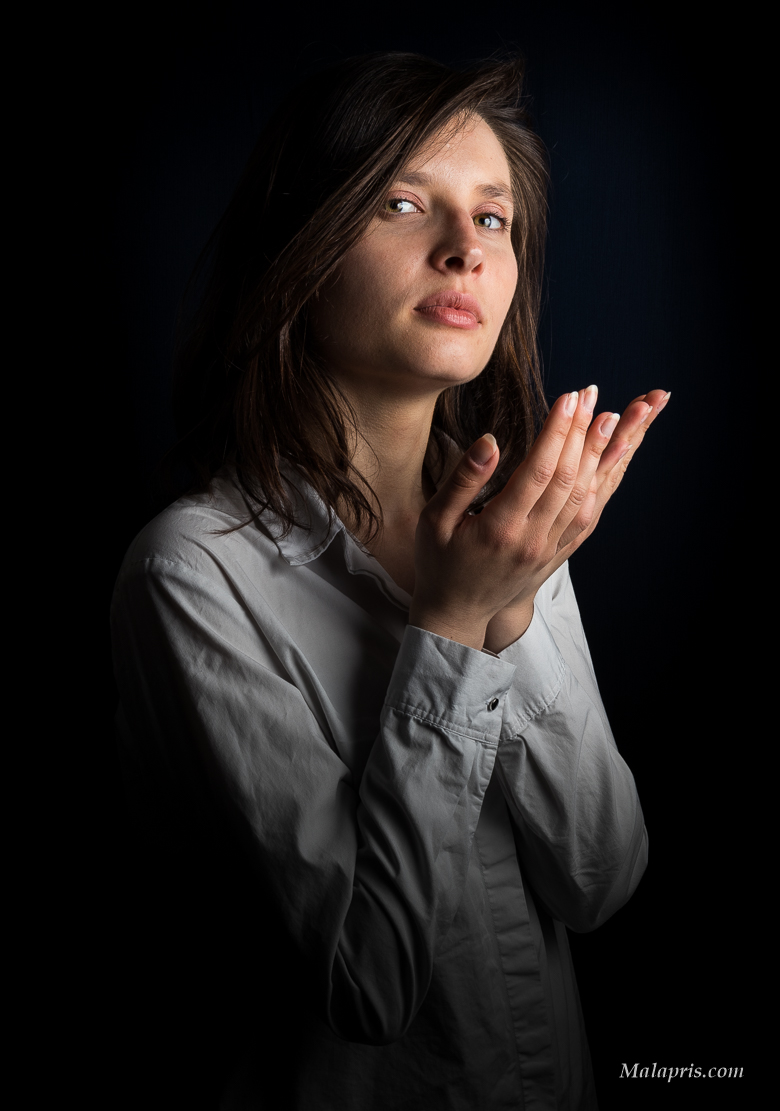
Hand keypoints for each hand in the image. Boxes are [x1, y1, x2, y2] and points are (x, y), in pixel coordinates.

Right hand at [409, 385, 668, 650]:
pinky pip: (589, 517)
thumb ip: (463, 480)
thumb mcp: (435, 521)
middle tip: (592, 395)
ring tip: (613, 419)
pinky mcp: (558, 555)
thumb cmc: (439, 563)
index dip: (557, 432)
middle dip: (582, 433)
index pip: (538, 471)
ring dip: (600, 455)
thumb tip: (489, 441)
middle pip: (567, 479)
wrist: (456, 615)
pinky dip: (603, 486)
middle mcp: (532, 539)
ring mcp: (549, 549)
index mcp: (500, 528)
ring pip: (585, 496)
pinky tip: (611, 461)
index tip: (569, 397)